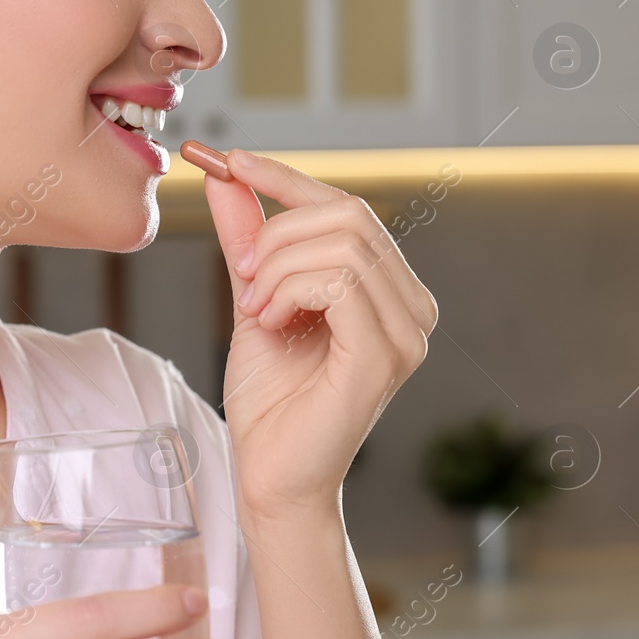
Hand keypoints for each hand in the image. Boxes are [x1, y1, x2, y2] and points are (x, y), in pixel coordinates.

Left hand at [194, 144, 437, 522]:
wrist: (270, 476)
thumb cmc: (269, 402)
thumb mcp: (253, 301)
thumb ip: (248, 242)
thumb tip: (226, 178)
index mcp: (389, 291)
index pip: (347, 206)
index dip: (288, 177)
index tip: (231, 161)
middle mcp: (413, 308)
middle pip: (348, 213)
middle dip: (276, 233)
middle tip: (243, 278)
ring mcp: (407, 334)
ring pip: (340, 244)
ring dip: (276, 267)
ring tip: (255, 311)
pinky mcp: (383, 357)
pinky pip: (338, 282)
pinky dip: (289, 290)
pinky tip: (269, 322)